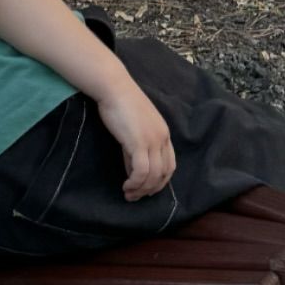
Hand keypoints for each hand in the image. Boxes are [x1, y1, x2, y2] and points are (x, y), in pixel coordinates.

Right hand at [96, 82, 175, 200]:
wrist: (114, 87)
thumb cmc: (121, 103)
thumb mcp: (134, 128)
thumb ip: (137, 148)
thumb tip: (133, 170)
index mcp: (164, 133)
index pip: (170, 165)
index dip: (160, 181)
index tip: (146, 189)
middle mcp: (162, 138)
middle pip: (164, 173)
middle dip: (150, 189)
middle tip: (135, 196)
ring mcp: (152, 140)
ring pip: (153, 175)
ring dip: (141, 189)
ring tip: (128, 194)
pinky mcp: (139, 142)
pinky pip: (141, 171)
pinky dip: (135, 182)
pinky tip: (126, 185)